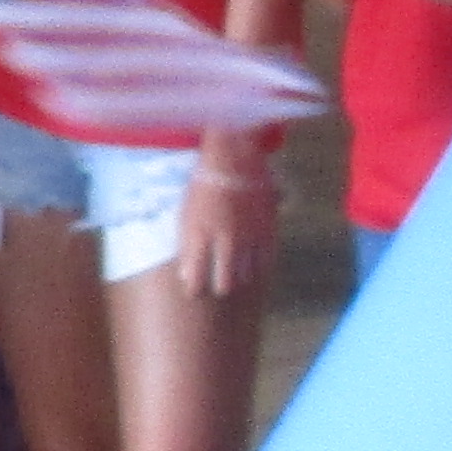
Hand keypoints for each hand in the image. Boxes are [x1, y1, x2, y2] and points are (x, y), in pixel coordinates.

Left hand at [175, 140, 277, 299]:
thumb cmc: (202, 185)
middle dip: (220, 287)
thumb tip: (186, 276)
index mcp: (198, 234)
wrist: (232, 158)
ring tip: (237, 278)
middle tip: (219, 287)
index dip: (194, 288)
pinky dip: (259, 266)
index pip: (196, 276)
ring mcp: (247, 236)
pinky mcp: (266, 229)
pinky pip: (265, 259)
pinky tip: (255, 267)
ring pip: (246, 274)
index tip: (193, 292)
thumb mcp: (186, 214)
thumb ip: (187, 246)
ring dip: (240, 278)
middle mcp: (224, 239)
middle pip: (224, 282)